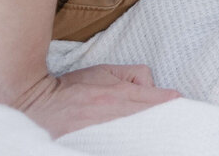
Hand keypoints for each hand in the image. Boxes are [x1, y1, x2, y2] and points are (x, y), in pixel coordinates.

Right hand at [9, 63, 178, 133]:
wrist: (37, 105)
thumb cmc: (73, 88)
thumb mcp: (103, 71)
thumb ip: (131, 75)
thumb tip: (152, 86)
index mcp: (117, 96)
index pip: (153, 101)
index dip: (169, 103)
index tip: (180, 103)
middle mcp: (112, 116)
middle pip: (148, 121)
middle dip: (163, 121)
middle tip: (176, 125)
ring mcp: (102, 135)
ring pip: (136, 136)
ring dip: (149, 134)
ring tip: (160, 135)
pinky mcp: (92, 147)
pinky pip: (118, 146)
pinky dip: (130, 144)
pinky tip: (136, 142)